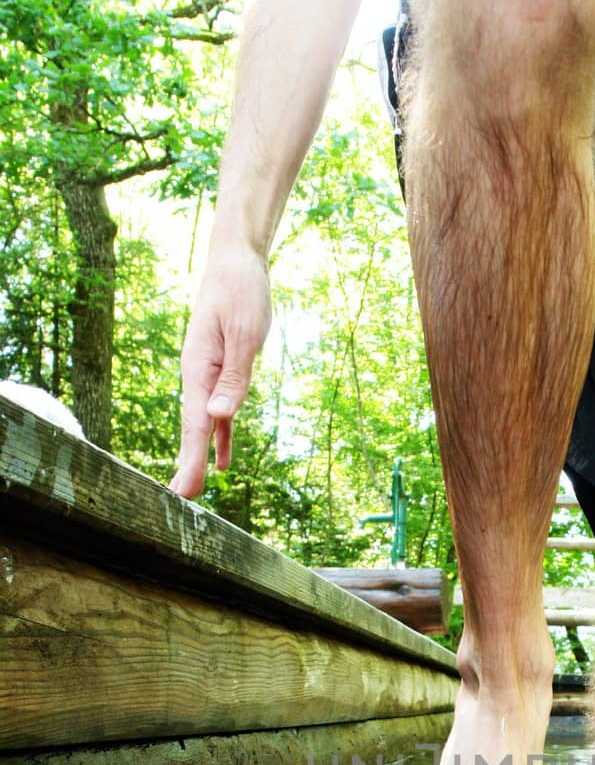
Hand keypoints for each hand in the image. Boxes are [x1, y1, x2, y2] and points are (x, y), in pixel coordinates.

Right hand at [170, 245, 271, 497]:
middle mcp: (199, 376)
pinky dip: (220, 438)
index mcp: (200, 368)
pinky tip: (222, 464)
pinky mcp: (222, 373)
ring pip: (203, 425)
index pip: (196, 424)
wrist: (236, 263)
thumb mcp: (245, 335)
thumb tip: (217, 416)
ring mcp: (209, 376)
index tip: (183, 491)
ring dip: (198, 457)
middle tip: (181, 501)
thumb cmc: (242, 293)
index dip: (191, 460)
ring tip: (192, 491)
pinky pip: (219, 414)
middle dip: (188, 465)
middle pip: (194, 429)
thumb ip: (234, 378)